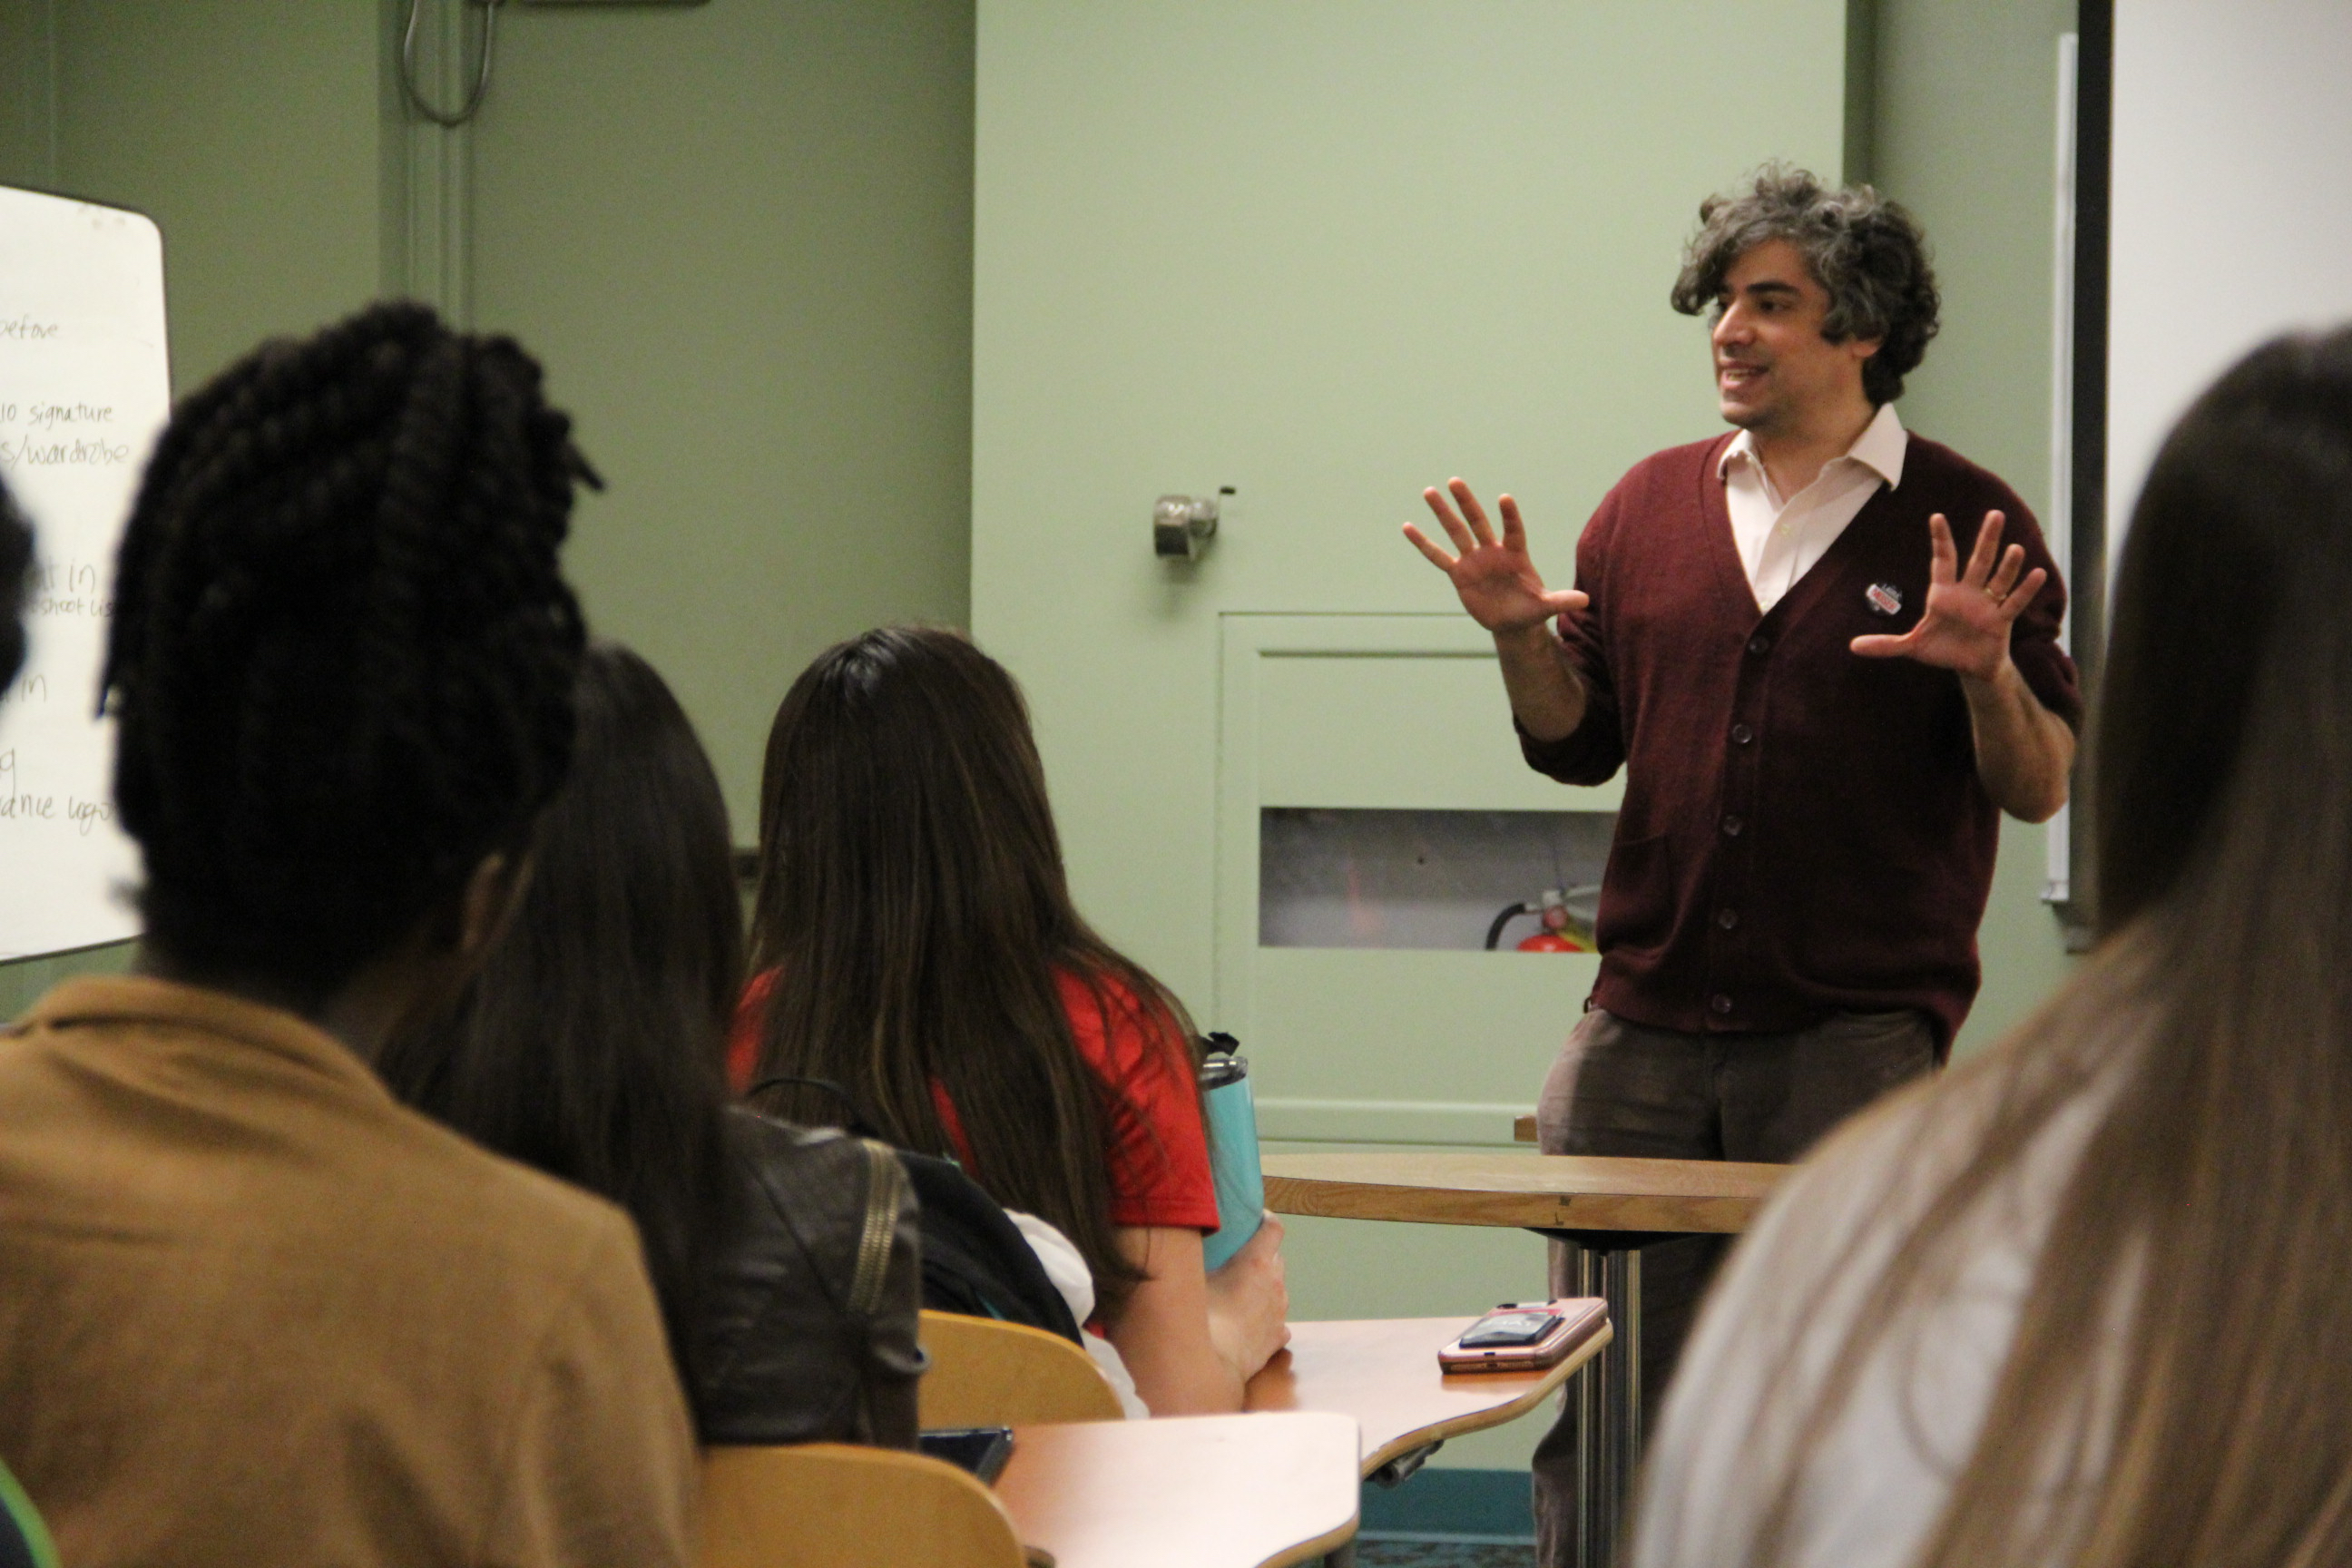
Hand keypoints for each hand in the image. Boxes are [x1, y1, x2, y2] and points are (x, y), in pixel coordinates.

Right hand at [1204, 1212, 1289, 1376]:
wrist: (1211, 1365)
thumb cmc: (1200, 1317)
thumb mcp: (1190, 1278)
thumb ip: (1192, 1257)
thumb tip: (1179, 1243)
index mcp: (1256, 1262)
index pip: (1274, 1228)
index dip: (1266, 1220)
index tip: (1256, 1219)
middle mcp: (1275, 1283)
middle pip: (1277, 1258)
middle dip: (1263, 1255)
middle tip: (1239, 1260)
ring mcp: (1280, 1312)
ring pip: (1279, 1289)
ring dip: (1266, 1287)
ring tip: (1243, 1294)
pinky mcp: (1279, 1337)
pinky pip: (1277, 1319)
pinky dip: (1267, 1317)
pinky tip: (1251, 1323)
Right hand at [1405, 479, 1587, 634]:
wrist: (1512, 621)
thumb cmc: (1531, 609)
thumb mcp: (1546, 607)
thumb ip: (1562, 601)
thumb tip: (1585, 601)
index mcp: (1516, 555)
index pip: (1513, 530)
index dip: (1509, 516)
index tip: (1504, 498)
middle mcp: (1493, 551)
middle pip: (1478, 522)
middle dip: (1467, 503)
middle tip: (1455, 482)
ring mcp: (1474, 560)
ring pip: (1456, 532)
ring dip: (1443, 513)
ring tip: (1429, 492)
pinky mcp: (1459, 573)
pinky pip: (1438, 556)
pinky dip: (1423, 543)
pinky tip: (1408, 527)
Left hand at [1850, 510, 2047, 683]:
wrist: (1970, 668)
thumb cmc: (1943, 649)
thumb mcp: (1912, 646)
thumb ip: (1885, 645)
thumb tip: (1852, 647)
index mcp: (1944, 593)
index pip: (1943, 560)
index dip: (1940, 540)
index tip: (1936, 516)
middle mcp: (1968, 593)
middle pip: (1978, 561)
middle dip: (1986, 539)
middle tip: (1995, 514)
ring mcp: (1987, 605)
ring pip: (1999, 579)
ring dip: (2008, 565)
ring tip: (2015, 547)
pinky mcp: (2001, 621)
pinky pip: (2014, 603)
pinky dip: (2024, 590)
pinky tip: (2036, 574)